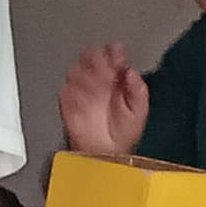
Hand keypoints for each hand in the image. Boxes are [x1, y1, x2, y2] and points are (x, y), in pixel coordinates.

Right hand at [61, 45, 151, 159]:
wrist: (106, 154)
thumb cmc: (123, 135)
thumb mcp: (139, 111)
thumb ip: (137, 90)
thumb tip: (130, 72)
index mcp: (116, 80)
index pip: (112, 57)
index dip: (113, 52)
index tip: (117, 53)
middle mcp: (98, 82)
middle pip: (91, 59)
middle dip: (97, 58)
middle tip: (105, 64)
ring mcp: (81, 91)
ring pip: (77, 70)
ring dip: (86, 73)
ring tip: (97, 82)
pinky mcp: (68, 103)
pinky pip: (66, 90)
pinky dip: (74, 91)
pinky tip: (85, 96)